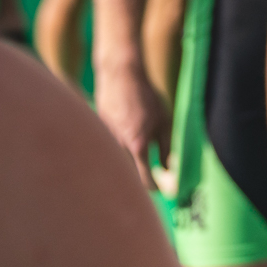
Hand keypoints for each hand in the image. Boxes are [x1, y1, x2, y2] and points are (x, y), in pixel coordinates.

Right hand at [95, 62, 170, 188]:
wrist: (120, 76)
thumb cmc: (146, 98)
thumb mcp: (164, 121)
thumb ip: (168, 147)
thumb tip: (170, 170)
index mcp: (137, 144)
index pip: (145, 179)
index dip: (155, 187)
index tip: (162, 190)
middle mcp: (118, 146)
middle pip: (127, 177)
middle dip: (138, 184)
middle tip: (150, 183)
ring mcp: (104, 140)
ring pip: (114, 165)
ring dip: (125, 171)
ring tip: (135, 171)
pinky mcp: (96, 134)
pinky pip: (105, 152)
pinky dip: (113, 157)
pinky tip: (120, 154)